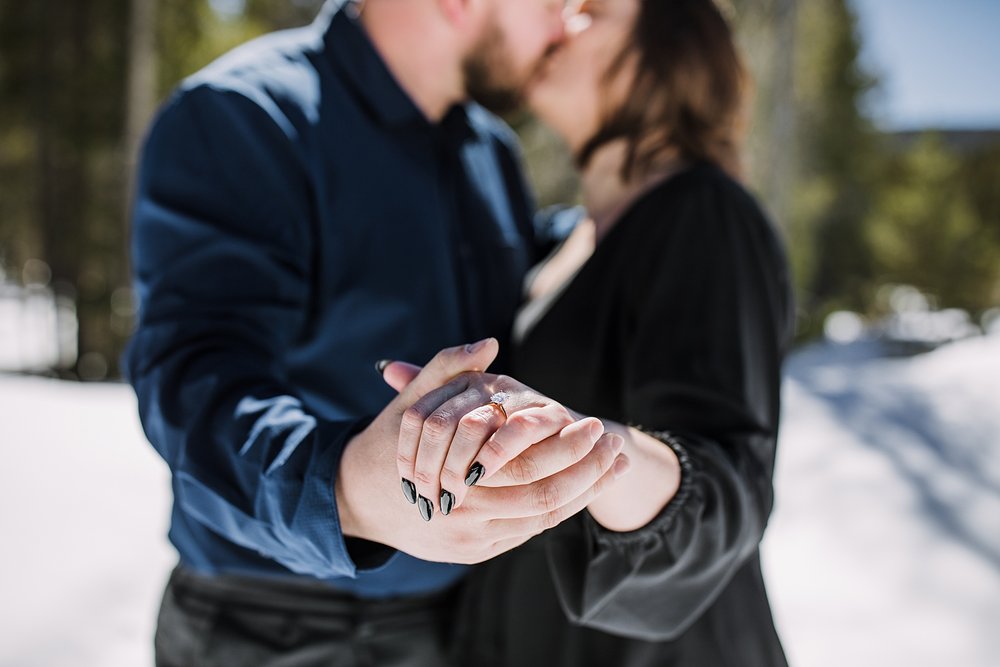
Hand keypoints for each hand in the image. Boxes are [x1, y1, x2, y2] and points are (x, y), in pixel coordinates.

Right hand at [336, 339, 627, 563]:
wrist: (354, 498)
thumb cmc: (386, 442)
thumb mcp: (412, 403)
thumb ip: (447, 368)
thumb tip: (489, 341)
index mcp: (456, 480)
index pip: (534, 471)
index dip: (574, 451)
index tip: (602, 423)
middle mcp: (465, 521)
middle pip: (546, 501)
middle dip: (589, 474)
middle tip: (620, 447)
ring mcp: (469, 543)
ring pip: (541, 521)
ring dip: (582, 494)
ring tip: (614, 466)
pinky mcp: (472, 554)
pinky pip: (525, 533)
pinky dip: (556, 510)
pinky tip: (581, 487)